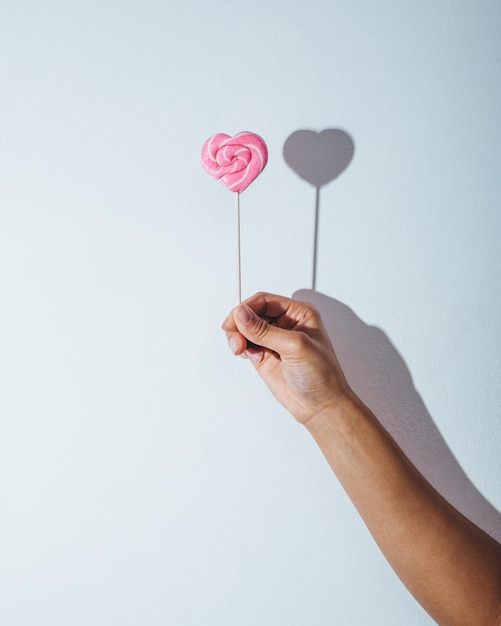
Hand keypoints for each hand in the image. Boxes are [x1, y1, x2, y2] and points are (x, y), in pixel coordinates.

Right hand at [221, 292, 351, 423]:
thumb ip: (265, 330)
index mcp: (298, 313)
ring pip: (245, 329)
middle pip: (251, 313)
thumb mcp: (295, 346)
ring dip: (238, 337)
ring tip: (241, 349)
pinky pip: (245, 344)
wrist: (321, 406)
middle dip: (240, 324)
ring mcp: (274, 340)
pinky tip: (251, 356)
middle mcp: (285, 323)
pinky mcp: (265, 355)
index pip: (264, 301)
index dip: (246, 308)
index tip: (234, 321)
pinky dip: (242, 348)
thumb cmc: (322, 376)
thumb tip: (242, 314)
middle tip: (236, 339)